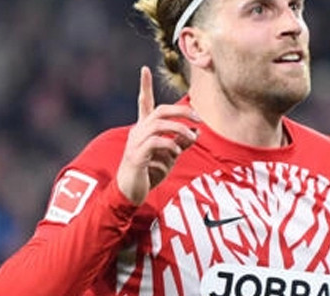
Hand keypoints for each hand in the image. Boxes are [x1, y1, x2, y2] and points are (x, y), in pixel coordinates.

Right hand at [116, 66, 198, 205]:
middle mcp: (138, 131)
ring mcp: (135, 142)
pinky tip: (177, 151)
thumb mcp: (169, 157)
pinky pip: (154, 143)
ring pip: (158, 124)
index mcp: (144, 129)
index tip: (144, 68)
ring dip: (179, 128)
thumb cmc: (149, 174)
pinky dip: (169, 144)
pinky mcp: (136, 156)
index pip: (143, 103)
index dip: (144, 86)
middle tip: (198, 118)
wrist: (130, 193)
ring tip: (193, 138)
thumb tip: (197, 132)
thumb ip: (181, 143)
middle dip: (181, 111)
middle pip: (159, 111)